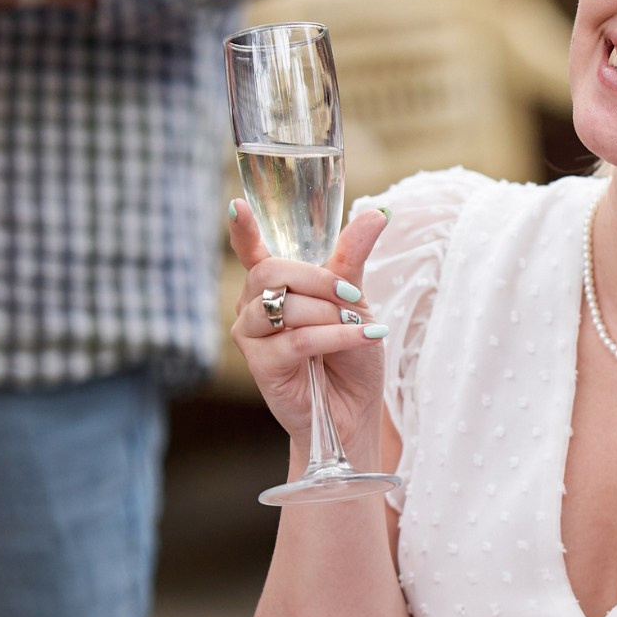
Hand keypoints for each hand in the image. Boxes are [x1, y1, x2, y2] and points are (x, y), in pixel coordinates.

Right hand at [230, 199, 391, 455]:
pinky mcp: (261, 365)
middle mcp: (255, 306)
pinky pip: (298, 339)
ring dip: (328, 313)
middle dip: (319, 279)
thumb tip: (379, 212)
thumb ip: (354, 257)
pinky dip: (336, 336)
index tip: (237, 206)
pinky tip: (362, 338)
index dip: (242, 229)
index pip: (250, 250)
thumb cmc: (350, 355)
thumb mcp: (356, 300)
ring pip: (284, 305)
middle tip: (352, 296)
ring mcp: (253, 335)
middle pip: (272, 270)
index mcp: (274, 285)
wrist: (353, 410)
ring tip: (355, 326)